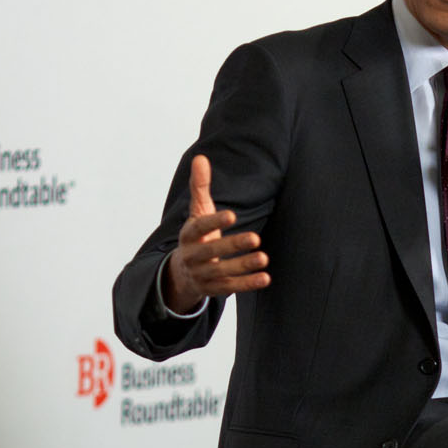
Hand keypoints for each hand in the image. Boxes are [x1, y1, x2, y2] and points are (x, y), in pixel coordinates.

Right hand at [164, 154, 269, 312]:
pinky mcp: (212, 289)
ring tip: (264, 258)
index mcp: (188, 235)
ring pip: (222, 272)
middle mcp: (192, 256)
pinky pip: (230, 287)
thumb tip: (200, 158)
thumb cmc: (196, 237)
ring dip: (243, 266)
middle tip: (255, 238)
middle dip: (232, 245)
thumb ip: (200, 187)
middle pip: (211, 252)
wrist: (181, 274)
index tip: (233, 215)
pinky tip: (265, 278)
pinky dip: (248, 284)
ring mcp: (202, 274)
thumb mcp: (196, 212)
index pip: (199, 228)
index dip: (214, 222)